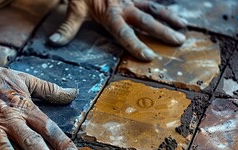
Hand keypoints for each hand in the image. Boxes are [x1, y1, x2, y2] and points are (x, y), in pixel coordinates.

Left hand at [49, 0, 186, 60]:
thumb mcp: (73, 8)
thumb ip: (67, 27)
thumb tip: (53, 44)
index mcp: (110, 14)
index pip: (124, 33)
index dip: (136, 45)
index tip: (149, 56)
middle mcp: (124, 6)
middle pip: (146, 20)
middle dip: (163, 31)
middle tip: (179, 42)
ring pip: (153, 8)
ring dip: (169, 18)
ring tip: (183, 28)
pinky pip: (151, 0)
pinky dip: (164, 7)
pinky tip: (177, 14)